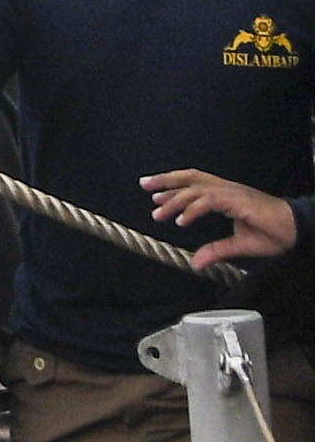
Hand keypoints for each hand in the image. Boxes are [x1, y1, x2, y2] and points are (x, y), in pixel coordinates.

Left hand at [145, 169, 299, 269]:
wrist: (298, 230)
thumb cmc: (274, 234)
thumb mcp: (239, 244)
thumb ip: (217, 250)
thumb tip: (196, 263)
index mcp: (226, 194)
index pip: (194, 182)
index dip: (173, 184)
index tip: (152, 191)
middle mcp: (227, 189)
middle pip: (191, 178)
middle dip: (166, 181)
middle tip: (144, 186)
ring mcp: (233, 194)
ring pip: (197, 189)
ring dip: (175, 200)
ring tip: (159, 212)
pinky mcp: (240, 202)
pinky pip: (210, 201)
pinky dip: (193, 210)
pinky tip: (182, 221)